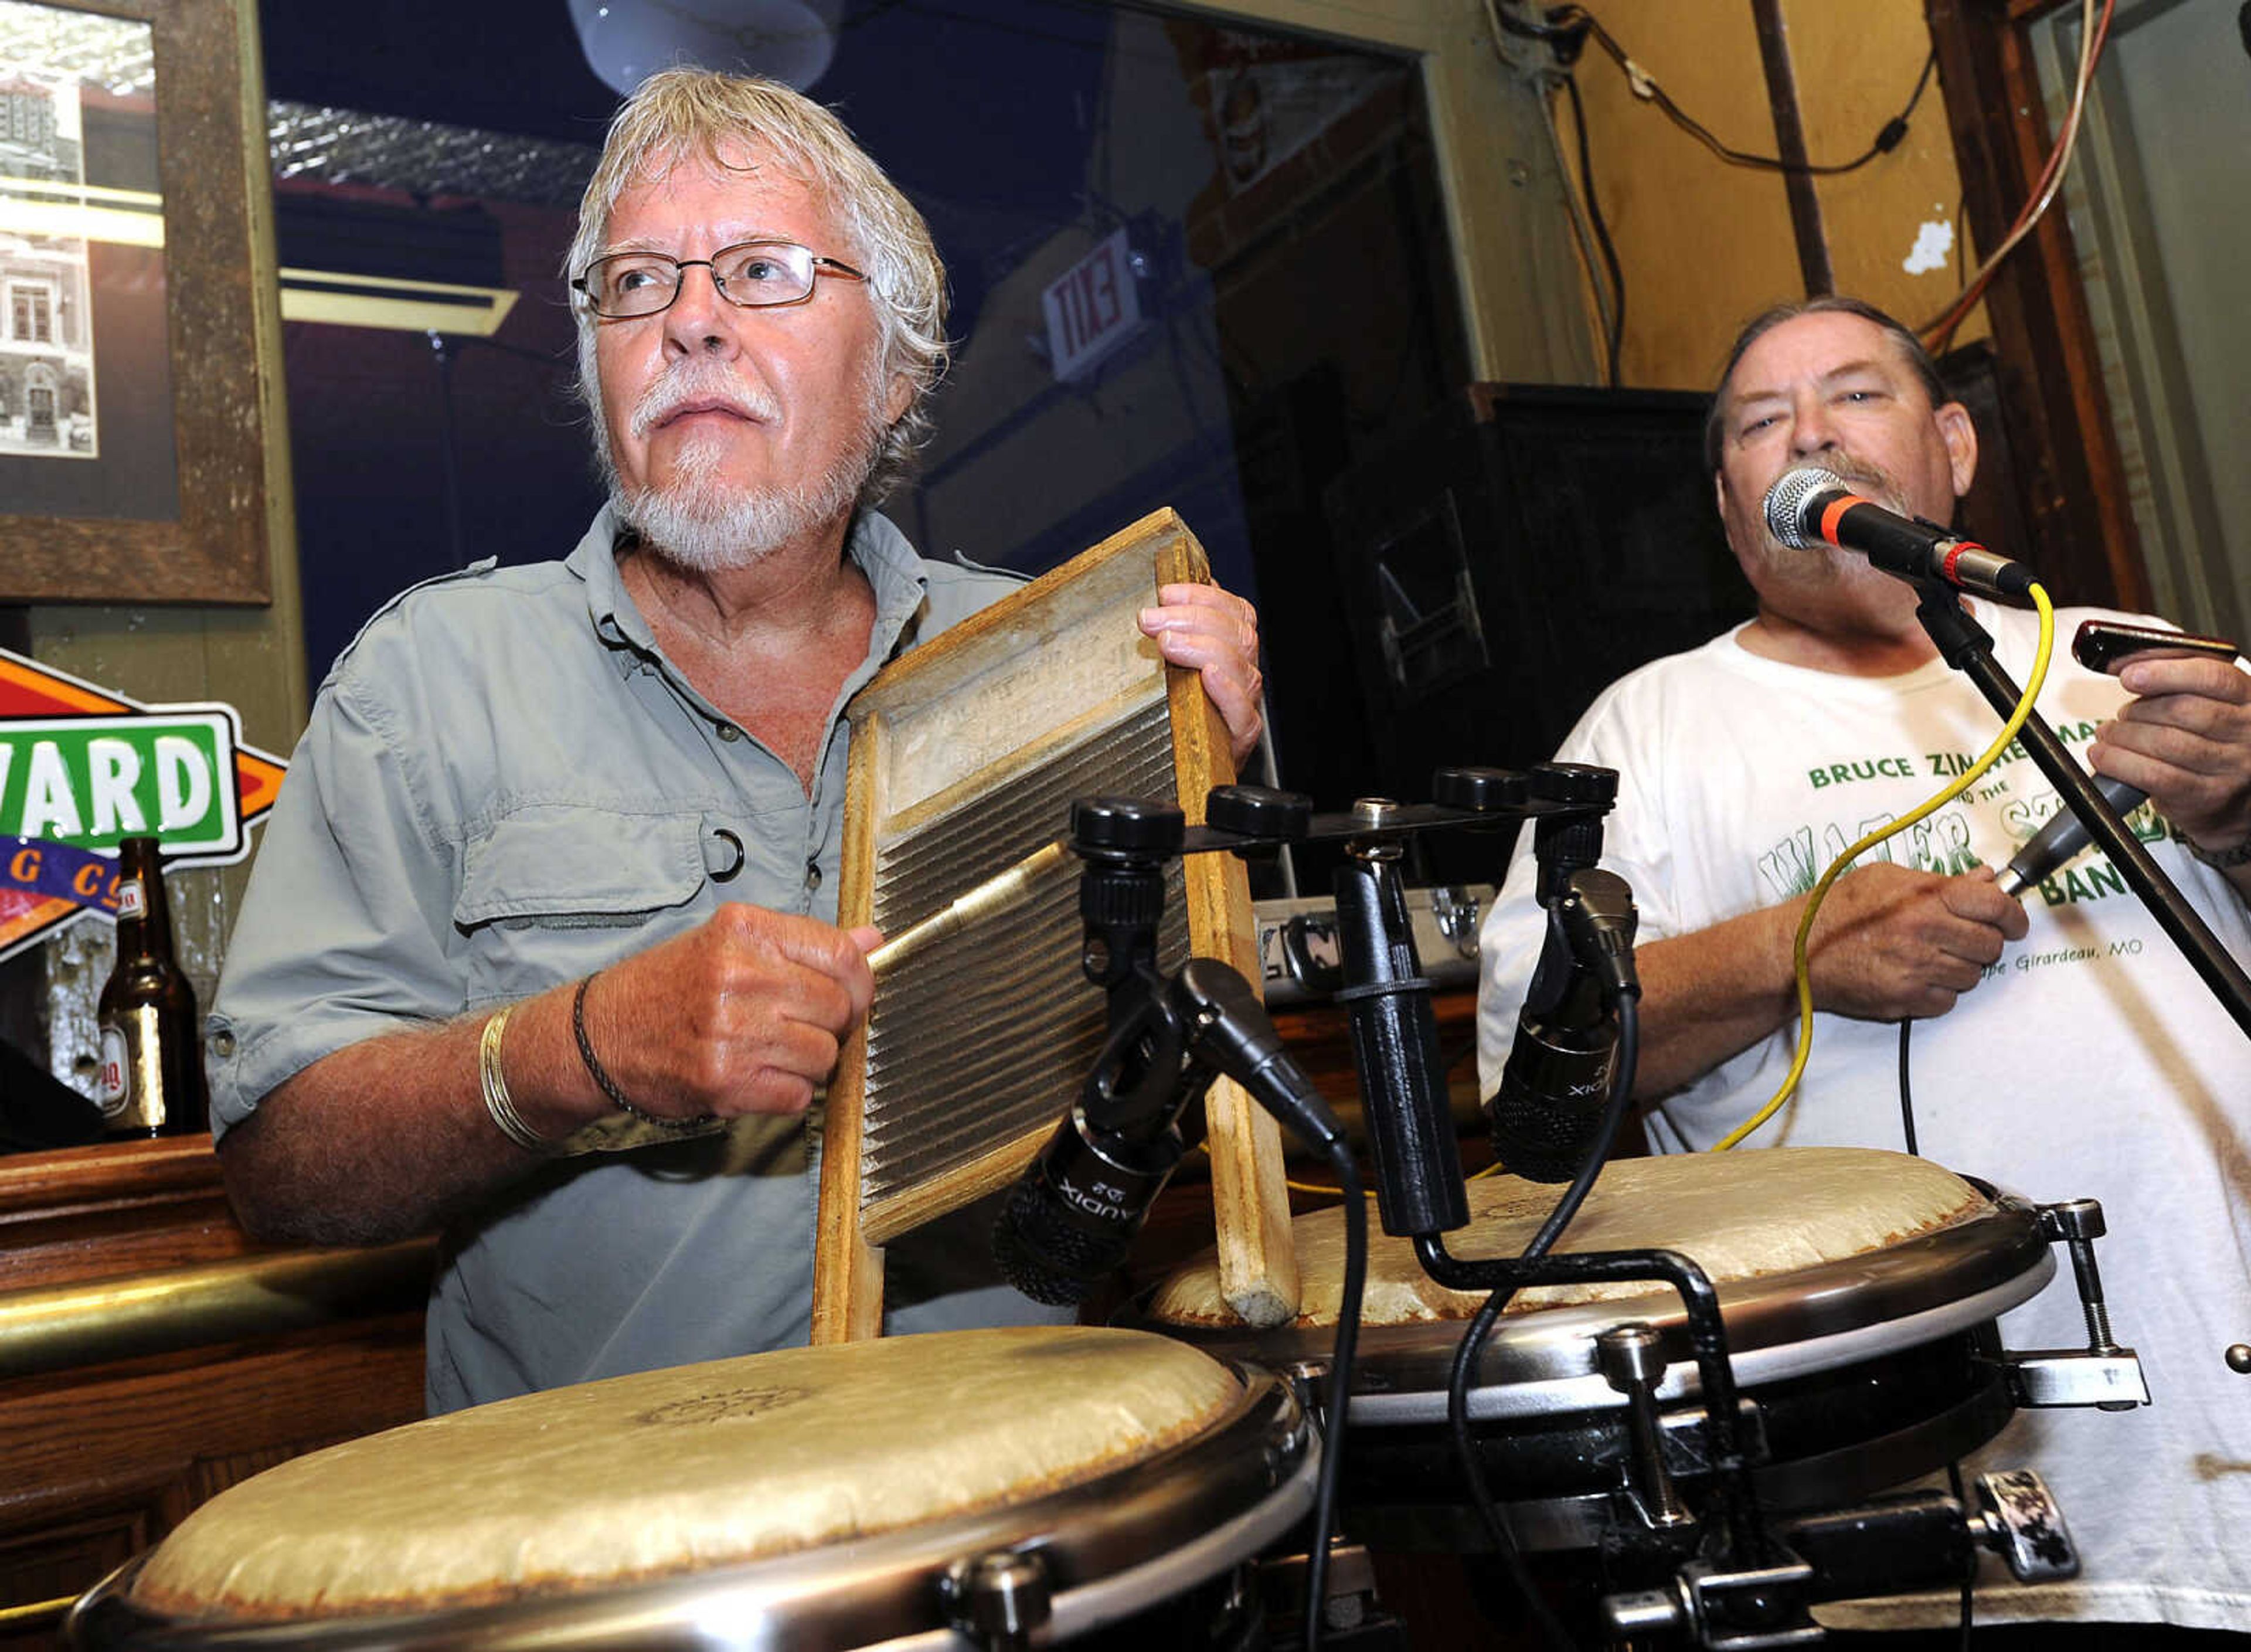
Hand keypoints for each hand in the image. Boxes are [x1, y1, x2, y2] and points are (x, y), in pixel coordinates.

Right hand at [577, 906, 878, 1117]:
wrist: (598, 1037)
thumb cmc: (669, 987)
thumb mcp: (730, 945)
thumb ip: (805, 944)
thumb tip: (873, 939)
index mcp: (745, 930)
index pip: (841, 955)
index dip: (860, 982)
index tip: (851, 996)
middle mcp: (741, 975)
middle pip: (838, 1008)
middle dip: (832, 1026)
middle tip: (800, 1028)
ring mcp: (733, 1030)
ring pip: (824, 1055)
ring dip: (809, 1063)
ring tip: (773, 1053)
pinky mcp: (725, 1080)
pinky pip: (798, 1095)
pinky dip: (788, 1094)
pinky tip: (759, 1078)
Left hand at [1139, 582, 1263, 766]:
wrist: (1192, 768)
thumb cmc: (1181, 712)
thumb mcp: (1175, 666)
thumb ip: (1177, 633)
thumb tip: (1160, 600)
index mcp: (1234, 650)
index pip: (1235, 612)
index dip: (1204, 596)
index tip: (1166, 593)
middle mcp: (1244, 674)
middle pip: (1238, 635)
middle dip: (1193, 619)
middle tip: (1152, 620)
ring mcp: (1245, 705)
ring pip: (1242, 668)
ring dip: (1202, 648)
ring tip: (1169, 644)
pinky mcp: (1240, 737)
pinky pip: (1242, 712)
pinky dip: (1227, 691)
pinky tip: (1209, 676)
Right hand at [1799, 863, 2027, 1020]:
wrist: (1796, 951)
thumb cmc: (1838, 909)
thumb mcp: (1886, 878)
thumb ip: (1939, 880)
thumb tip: (1986, 879)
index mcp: (1925, 898)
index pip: (1995, 906)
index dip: (2013, 915)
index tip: (2012, 921)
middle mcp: (1925, 934)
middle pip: (1991, 945)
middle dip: (1984, 942)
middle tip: (1964, 937)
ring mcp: (1917, 971)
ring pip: (1972, 976)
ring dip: (1960, 968)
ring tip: (1931, 956)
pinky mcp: (1906, 1000)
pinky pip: (1948, 1001)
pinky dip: (1939, 992)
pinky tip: (1916, 976)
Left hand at [2091, 654, 2250, 854]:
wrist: (2230, 795)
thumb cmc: (2209, 737)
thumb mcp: (2205, 700)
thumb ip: (2173, 675)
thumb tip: (2125, 662)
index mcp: (2248, 699)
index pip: (2212, 677)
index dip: (2165, 672)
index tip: (2128, 675)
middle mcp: (2247, 733)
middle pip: (2183, 710)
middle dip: (2139, 710)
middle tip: (2122, 714)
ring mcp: (2231, 768)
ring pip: (2166, 743)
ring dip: (2123, 736)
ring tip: (2109, 734)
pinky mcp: (2206, 797)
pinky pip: (2155, 776)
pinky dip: (2120, 763)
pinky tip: (2104, 755)